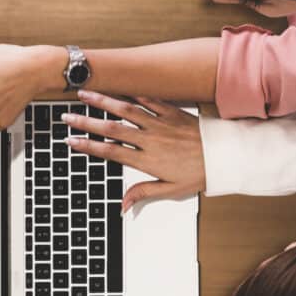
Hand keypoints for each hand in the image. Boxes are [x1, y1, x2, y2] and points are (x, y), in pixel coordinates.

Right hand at [64, 90, 203, 206]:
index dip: (88, 147)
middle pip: (112, 129)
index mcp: (148, 160)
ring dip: (104, 102)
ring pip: (127, 111)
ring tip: (85, 94)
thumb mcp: (172, 190)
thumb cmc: (201, 174)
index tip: (71, 141)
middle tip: (67, 116)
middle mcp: (151, 140)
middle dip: (87, 122)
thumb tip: (123, 205)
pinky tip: (121, 89)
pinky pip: (151, 101)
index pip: (111, 152)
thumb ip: (144, 193)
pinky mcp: (174, 114)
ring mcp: (161, 125)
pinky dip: (135, 95)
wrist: (228, 157)